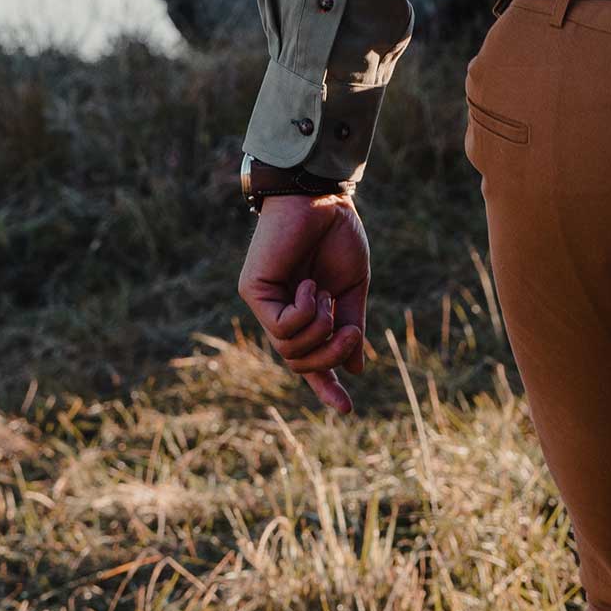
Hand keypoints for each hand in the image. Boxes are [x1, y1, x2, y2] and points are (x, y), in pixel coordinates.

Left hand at [238, 195, 371, 412]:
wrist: (323, 201)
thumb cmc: (337, 236)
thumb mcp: (353, 289)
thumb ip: (351, 328)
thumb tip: (356, 367)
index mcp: (308, 314)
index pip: (311, 361)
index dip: (327, 387)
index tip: (347, 409)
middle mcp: (282, 314)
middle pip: (300, 363)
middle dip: (332, 356)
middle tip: (352, 330)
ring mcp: (266, 305)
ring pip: (290, 350)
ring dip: (321, 330)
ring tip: (328, 298)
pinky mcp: (254, 292)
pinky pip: (282, 327)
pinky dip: (306, 312)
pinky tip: (311, 287)